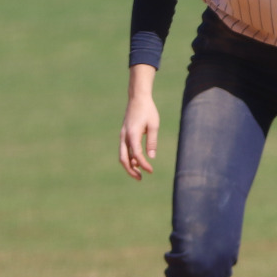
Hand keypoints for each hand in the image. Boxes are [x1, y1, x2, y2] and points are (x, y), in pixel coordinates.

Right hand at [119, 66, 160, 180]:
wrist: (137, 98)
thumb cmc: (148, 110)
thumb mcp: (154, 125)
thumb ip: (152, 141)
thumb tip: (151, 157)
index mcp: (132, 134)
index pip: (136, 154)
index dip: (143, 164)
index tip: (151, 171)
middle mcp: (124, 136)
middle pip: (123, 159)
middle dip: (131, 171)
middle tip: (140, 178)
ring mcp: (122, 135)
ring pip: (122, 155)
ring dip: (129, 166)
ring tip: (139, 173)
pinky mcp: (124, 134)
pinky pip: (124, 149)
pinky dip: (129, 158)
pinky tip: (137, 162)